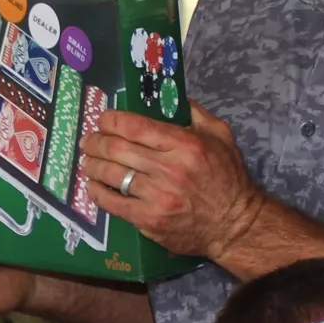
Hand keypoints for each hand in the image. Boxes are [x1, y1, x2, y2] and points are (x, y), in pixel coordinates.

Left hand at [80, 103, 263, 259]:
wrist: (235, 225)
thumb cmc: (228, 179)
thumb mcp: (221, 137)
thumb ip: (197, 114)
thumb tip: (174, 97)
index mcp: (185, 145)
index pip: (135, 126)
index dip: (111, 120)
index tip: (103, 120)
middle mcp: (169, 169)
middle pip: (117, 149)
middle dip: (95, 142)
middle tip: (89, 141)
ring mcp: (158, 196)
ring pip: (112, 174)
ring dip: (93, 165)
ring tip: (88, 162)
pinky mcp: (150, 220)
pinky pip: (113, 204)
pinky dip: (98, 192)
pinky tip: (93, 186)